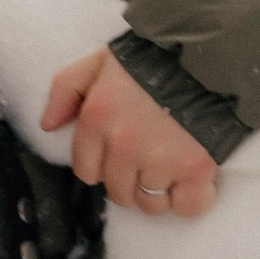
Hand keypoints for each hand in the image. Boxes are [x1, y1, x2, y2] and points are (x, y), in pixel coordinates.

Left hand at [41, 48, 218, 216]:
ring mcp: (160, 159)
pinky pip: (187, 208)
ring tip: (172, 167)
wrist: (211, 50)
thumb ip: (66, 89)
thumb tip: (48, 125)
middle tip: (150, 160)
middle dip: (131, 181)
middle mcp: (124, 144)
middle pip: (118, 193)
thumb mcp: (99, 62)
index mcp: (97, 118)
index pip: (86, 171)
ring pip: (150, 205)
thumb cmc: (152, 56)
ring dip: (160, 192)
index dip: (104, 166)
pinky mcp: (196, 168)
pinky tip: (195, 181)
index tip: (121, 154)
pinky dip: (192, 200)